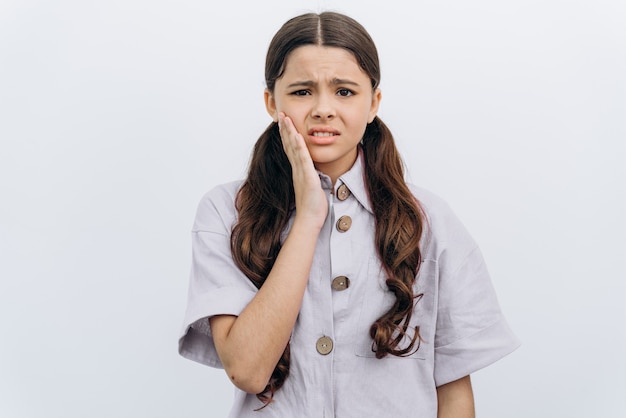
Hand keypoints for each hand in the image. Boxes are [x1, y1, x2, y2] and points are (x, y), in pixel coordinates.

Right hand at [278, 112, 327, 229]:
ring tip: (285, 119)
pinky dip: (299, 146)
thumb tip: (314, 172)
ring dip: (289, 132)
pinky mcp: (308, 177)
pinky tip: (297, 136)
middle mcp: (297, 169)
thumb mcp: (312, 187)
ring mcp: (301, 172)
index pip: (291, 149)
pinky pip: (303, 159)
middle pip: (289, 145)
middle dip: (285, 129)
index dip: (287, 135)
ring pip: (294, 148)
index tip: (285, 123)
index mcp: (298, 171)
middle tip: (280, 114)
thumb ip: (311, 177)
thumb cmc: (313, 207)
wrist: (310, 219)